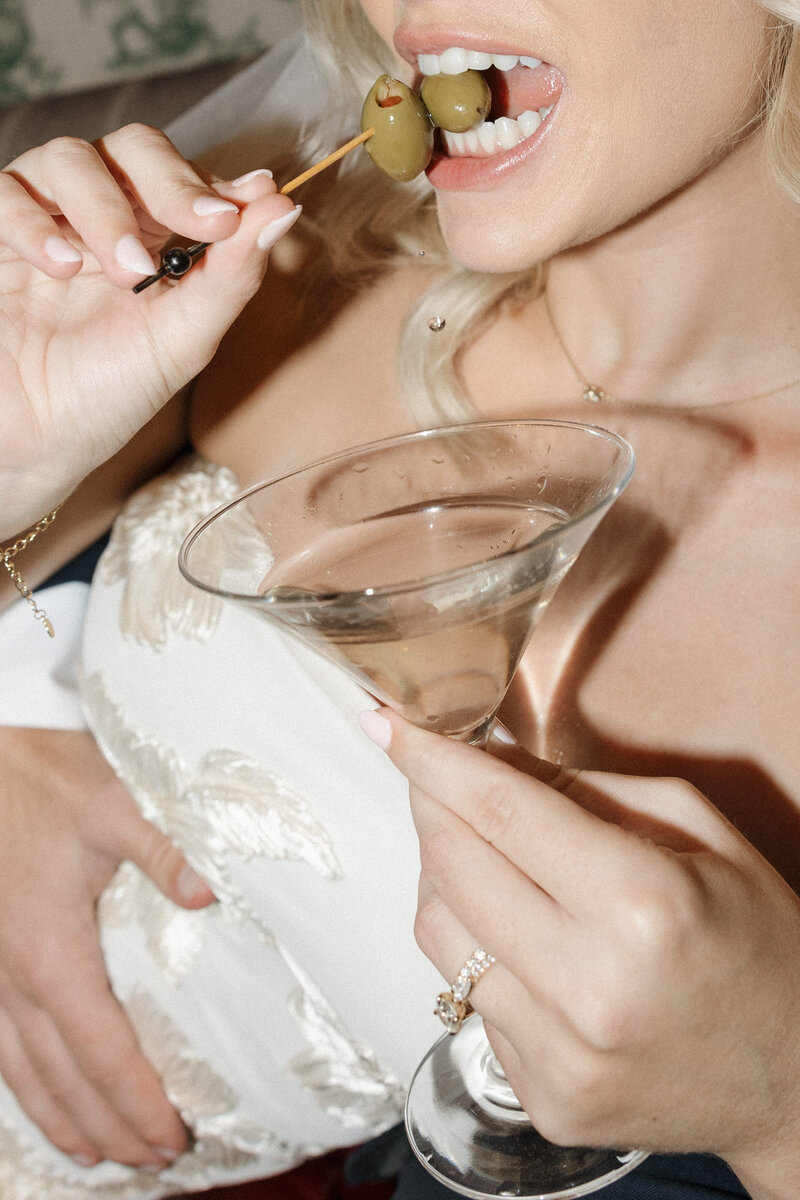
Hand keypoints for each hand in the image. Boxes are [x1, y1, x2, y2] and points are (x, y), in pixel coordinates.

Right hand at [0, 125, 300, 535]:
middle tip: (201, 227)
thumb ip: (232, 275)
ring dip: (108, 212)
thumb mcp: (183, 340)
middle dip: (171, 184)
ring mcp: (49, 217)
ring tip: (127, 273)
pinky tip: (60, 267)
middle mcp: (105, 213)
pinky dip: (36, 223)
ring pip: (72, 160)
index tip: (235, 215)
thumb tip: (283, 209)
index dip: (213, 185)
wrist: (37, 440)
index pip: (187, 177)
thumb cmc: (110, 394)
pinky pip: (7, 193)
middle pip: (134, 149)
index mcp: (157, 235)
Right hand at [0, 726, 214, 1168]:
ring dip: (58, 1115)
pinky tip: (34, 1092)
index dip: (134, 1099)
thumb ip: (165, 852)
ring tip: (94, 1156)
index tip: (170, 1136)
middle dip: (107, 1123)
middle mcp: (12, 973)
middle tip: (150, 1160)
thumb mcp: (117, 806)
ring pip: (18, 1068)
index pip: (98, 1048)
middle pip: (59, 1074)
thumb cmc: (54, 778)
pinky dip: (20, 1081)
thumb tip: (211, 893)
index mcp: (50, 949)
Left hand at [359, 709, 799, 1196]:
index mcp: (642, 906)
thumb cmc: (762, 944)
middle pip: (452, 869)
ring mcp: (560, 1056)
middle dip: (428, 806)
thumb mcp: (699, 832)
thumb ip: (588, 790)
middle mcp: (590, 988)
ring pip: (440, 935)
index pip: (500, 812)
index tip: (389, 724)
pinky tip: (523, 936)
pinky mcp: (542, 1099)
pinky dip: (479, 950)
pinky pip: (470, 997)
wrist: (796, 1080)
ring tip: (481, 853)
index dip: (432, 760)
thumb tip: (490, 763)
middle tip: (432, 777)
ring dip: (442, 876)